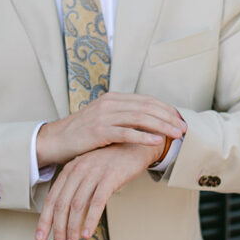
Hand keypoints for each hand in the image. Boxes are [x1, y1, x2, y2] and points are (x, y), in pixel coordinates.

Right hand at [35, 92, 185, 167]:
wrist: (55, 140)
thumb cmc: (81, 134)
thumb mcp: (104, 119)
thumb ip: (122, 118)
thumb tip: (147, 123)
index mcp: (114, 98)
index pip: (147, 100)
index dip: (166, 109)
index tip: (180, 119)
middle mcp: (110, 103)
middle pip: (147, 107)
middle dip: (169, 117)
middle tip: (184, 128)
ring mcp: (103, 116)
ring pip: (140, 117)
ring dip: (162, 126)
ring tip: (177, 134)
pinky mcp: (98, 131)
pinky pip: (126, 133)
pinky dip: (143, 136)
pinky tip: (157, 141)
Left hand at [35, 142, 161, 239]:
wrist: (136, 144)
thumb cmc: (113, 161)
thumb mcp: (90, 171)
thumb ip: (78, 188)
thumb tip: (68, 215)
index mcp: (70, 169)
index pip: (52, 198)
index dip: (45, 220)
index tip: (41, 237)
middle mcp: (79, 170)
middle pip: (61, 204)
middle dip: (58, 228)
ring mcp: (94, 173)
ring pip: (77, 205)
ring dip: (72, 228)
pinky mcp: (110, 177)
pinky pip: (97, 202)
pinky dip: (90, 219)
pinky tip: (86, 233)